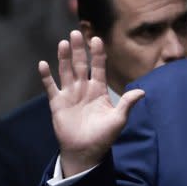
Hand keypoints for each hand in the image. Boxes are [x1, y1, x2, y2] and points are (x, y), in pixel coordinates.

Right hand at [38, 30, 144, 175]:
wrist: (86, 153)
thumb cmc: (103, 137)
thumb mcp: (118, 120)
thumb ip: (127, 104)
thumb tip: (143, 91)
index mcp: (98, 90)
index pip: (98, 67)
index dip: (97, 54)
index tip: (96, 39)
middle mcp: (83, 88)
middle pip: (80, 64)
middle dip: (78, 50)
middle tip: (76, 33)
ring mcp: (69, 95)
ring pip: (65, 71)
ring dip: (64, 58)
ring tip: (63, 43)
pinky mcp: (57, 104)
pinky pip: (51, 87)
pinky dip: (46, 76)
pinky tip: (43, 64)